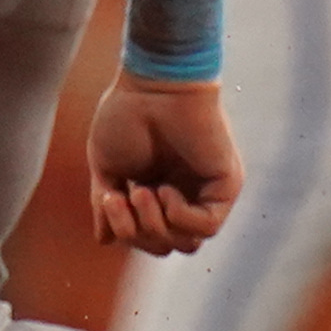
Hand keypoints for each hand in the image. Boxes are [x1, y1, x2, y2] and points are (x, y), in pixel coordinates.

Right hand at [88, 77, 239, 254]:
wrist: (153, 84)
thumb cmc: (127, 114)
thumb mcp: (107, 169)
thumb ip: (108, 207)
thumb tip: (105, 241)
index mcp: (157, 191)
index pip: (148, 238)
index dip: (126, 231)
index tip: (109, 197)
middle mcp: (185, 194)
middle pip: (166, 246)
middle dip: (138, 234)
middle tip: (125, 197)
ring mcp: (206, 191)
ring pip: (187, 244)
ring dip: (155, 226)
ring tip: (143, 190)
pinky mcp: (225, 185)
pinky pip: (207, 227)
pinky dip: (180, 217)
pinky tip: (166, 190)